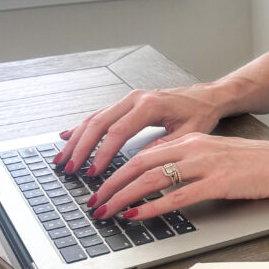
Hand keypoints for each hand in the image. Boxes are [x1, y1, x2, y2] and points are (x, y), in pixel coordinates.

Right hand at [55, 85, 225, 175]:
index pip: (118, 132)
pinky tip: (67, 136)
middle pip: (99, 123)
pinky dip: (82, 127)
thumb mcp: (190, 132)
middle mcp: (135, 99)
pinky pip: (100, 115)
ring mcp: (128, 99)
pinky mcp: (126, 103)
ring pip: (95, 118)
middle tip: (69, 168)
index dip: (103, 153)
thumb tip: (141, 161)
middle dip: (81, 148)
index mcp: (150, 106)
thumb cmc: (200, 113)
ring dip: (76, 139)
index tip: (94, 172)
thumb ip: (165, 145)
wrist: (206, 96)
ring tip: (62, 159)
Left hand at [86, 133, 268, 220]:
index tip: (102, 185)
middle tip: (94, 200)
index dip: (117, 169)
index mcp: (193, 140)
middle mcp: (194, 148)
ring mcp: (205, 165)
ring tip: (106, 210)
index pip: (144, 153)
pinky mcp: (217, 184)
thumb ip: (190, 163)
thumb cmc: (258, 163)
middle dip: (111, 183)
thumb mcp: (218, 155)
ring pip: (151, 178)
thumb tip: (163, 181)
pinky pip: (176, 197)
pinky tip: (136, 215)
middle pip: (139, 163)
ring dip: (123, 195)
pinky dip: (150, 207)